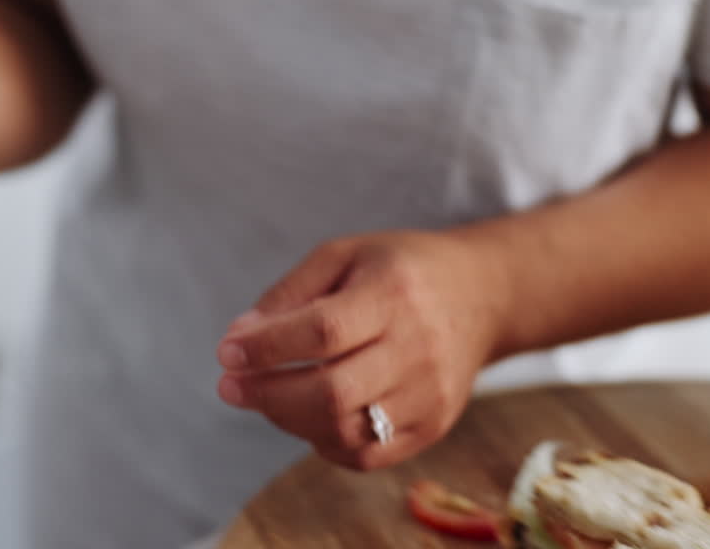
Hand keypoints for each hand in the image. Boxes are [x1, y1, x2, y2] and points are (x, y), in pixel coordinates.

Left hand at [215, 232, 509, 470]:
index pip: (323, 331)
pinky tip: (305, 416)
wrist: (481, 294)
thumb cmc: (399, 270)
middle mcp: (417, 348)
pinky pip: (367, 454)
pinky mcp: (434, 425)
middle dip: (268, 394)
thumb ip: (289, 295)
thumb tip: (238, 339)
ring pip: (346, 429)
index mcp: (393, 294)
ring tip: (266, 396)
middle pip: (333, 391)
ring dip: (289, 419)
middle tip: (229, 386)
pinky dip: (323, 441)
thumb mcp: (343, 256)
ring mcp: (430, 394)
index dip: (268, 347)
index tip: (227, 351)